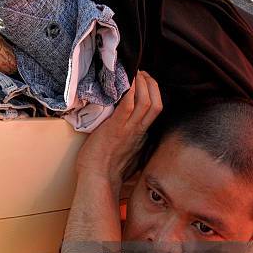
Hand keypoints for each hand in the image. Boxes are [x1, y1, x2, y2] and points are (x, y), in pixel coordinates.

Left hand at [76, 71, 162, 190]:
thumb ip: (131, 141)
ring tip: (135, 73)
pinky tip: (127, 80)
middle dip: (151, 85)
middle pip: (156, 104)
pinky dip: (130, 90)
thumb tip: (128, 132)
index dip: (153, 94)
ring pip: (146, 102)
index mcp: (140, 136)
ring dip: (142, 84)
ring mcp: (128, 129)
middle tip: (142, 74)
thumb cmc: (106, 169)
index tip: (146, 84)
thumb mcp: (125, 153)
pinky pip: (128, 105)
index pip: (154, 112)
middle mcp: (138, 131)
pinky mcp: (115, 128)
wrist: (97, 180)